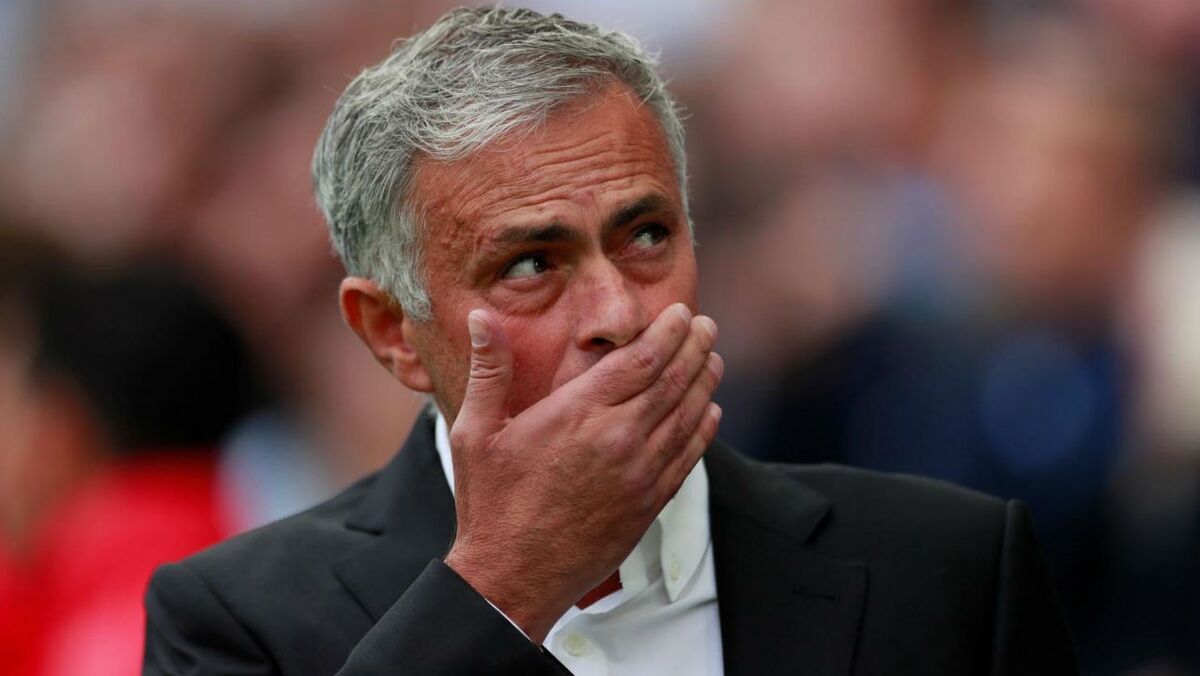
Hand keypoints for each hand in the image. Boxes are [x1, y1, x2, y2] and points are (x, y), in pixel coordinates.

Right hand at [443, 303, 722, 642]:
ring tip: (713, 359)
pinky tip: (710, 412)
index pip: (640, 359)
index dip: (667, 332)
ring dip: (705, 383)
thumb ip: (490, 371)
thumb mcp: (475, 433)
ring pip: (687, 416)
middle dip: (694, 348)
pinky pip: (688, 458)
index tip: (682, 314)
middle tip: (707, 326)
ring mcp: (639, 474)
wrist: (512, 579)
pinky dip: (704, 430)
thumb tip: (483, 318)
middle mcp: (617, 438)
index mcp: (577, 413)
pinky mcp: (649, 504)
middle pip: (672, 381)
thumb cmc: (491, 505)